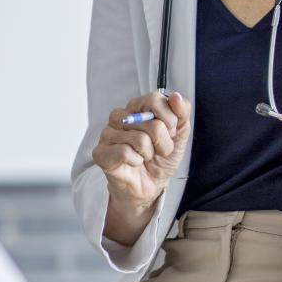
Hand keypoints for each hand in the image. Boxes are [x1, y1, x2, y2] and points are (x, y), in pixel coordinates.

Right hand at [92, 90, 191, 210]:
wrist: (152, 184)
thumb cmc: (162, 157)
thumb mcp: (180, 134)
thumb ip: (181, 113)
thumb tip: (176, 96)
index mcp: (138, 106)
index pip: (154, 99)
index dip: (170, 119)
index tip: (171, 132)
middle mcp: (120, 116)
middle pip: (152, 123)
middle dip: (163, 142)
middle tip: (157, 149)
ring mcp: (108, 133)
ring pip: (140, 140)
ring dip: (150, 154)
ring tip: (146, 157)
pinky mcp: (100, 152)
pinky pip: (124, 152)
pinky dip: (136, 161)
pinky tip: (134, 163)